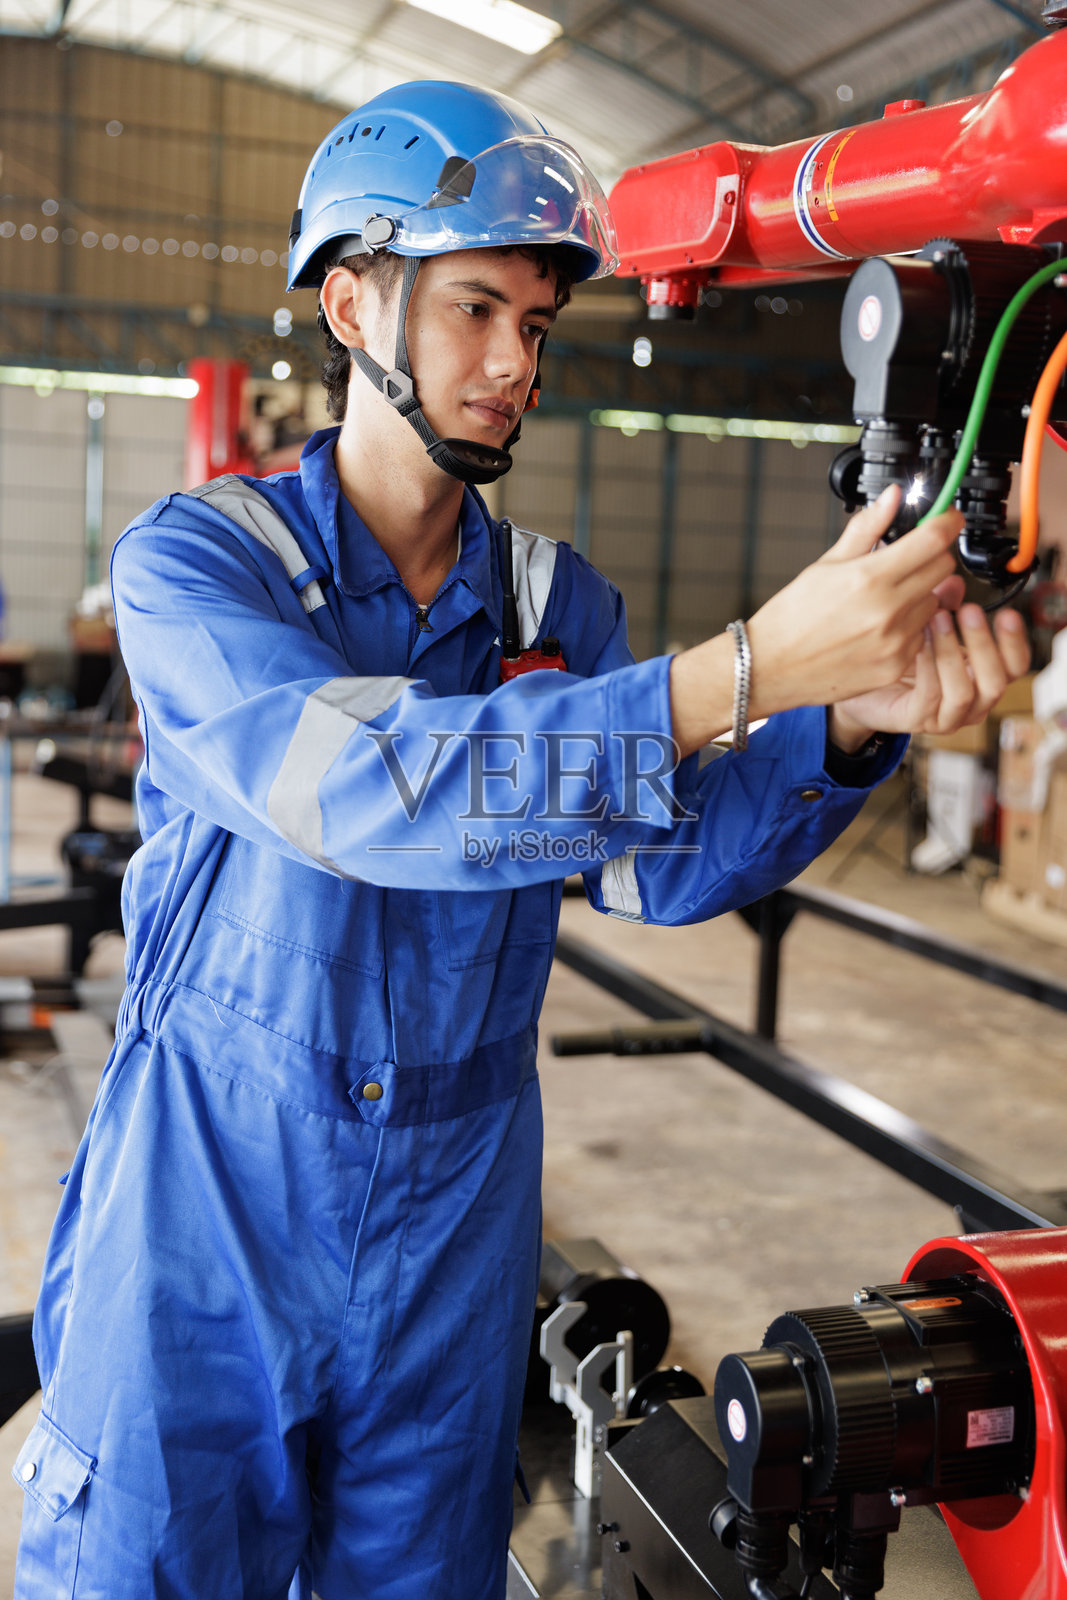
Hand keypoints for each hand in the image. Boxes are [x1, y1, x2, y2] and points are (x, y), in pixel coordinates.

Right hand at [745, 486, 961, 718]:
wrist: (771, 668)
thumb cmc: (792, 617)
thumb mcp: (826, 565)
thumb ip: (866, 529)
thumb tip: (892, 498)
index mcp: (869, 578)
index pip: (933, 539)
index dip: (947, 521)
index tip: (946, 517)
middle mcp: (887, 610)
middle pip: (942, 568)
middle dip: (931, 556)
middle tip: (908, 559)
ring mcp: (895, 641)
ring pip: (934, 602)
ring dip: (919, 594)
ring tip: (884, 600)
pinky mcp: (896, 665)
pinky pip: (921, 635)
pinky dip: (908, 626)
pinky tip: (879, 628)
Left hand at [829, 598, 1030, 746]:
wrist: (861, 687)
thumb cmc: (899, 658)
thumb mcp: (925, 626)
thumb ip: (943, 605)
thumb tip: (954, 581)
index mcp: (983, 677)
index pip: (1016, 666)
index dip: (1015, 642)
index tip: (1007, 613)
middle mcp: (972, 701)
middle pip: (996, 681)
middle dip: (983, 642)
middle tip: (968, 611)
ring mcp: (946, 716)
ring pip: (964, 692)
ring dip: (951, 653)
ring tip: (937, 621)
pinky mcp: (917, 720)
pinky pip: (930, 697)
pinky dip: (927, 668)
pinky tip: (917, 644)